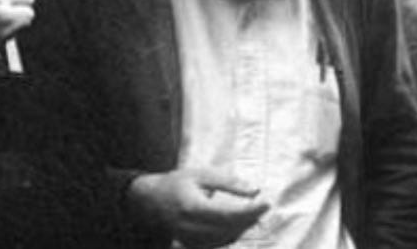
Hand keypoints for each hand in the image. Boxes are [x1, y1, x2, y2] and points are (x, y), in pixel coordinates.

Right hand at [127, 168, 268, 247]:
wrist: (149, 202)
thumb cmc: (176, 184)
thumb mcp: (200, 175)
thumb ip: (228, 182)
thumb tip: (255, 190)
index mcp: (192, 208)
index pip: (229, 215)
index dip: (251, 211)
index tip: (267, 203)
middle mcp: (191, 228)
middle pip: (230, 229)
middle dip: (250, 219)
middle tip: (262, 205)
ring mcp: (190, 240)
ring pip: (226, 239)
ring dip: (243, 227)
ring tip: (252, 213)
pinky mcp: (192, 246)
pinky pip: (219, 243)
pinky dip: (232, 234)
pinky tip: (238, 222)